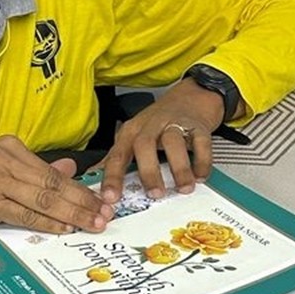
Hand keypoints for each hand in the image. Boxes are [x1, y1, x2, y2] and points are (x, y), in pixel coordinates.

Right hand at [0, 135, 112, 234]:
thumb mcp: (0, 171)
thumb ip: (35, 171)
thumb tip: (69, 168)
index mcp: (10, 147)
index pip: (54, 171)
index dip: (80, 188)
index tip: (101, 201)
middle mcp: (4, 158)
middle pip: (53, 183)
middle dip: (83, 202)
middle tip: (105, 215)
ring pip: (43, 198)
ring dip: (71, 214)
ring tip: (92, 224)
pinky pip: (24, 213)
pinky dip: (47, 222)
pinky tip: (63, 228)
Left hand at [98, 79, 223, 202]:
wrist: (191, 96)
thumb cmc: (160, 122)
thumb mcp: (134, 136)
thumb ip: (118, 158)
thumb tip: (92, 180)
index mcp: (131, 132)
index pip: (117, 155)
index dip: (112, 177)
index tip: (111, 197)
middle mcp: (151, 126)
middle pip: (144, 145)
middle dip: (148, 172)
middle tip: (155, 194)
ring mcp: (174, 123)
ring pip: (173, 142)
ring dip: (179, 168)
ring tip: (184, 188)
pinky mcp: (197, 125)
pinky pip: (200, 142)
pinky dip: (202, 161)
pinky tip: (200, 175)